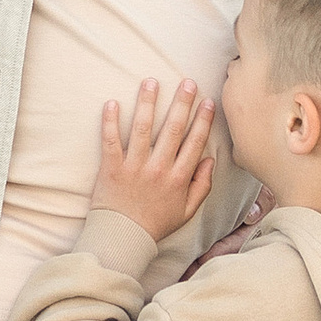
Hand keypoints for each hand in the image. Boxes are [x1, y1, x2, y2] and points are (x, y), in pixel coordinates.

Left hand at [91, 80, 214, 245]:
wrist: (122, 238)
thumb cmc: (155, 224)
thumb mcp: (187, 211)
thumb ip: (202, 186)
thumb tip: (210, 160)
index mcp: (178, 179)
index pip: (194, 143)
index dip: (203, 120)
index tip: (207, 101)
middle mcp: (158, 169)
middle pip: (172, 129)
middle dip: (182, 103)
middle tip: (187, 82)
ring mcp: (134, 167)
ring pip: (142, 128)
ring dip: (147, 103)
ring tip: (151, 81)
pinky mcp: (111, 168)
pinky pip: (111, 141)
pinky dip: (110, 121)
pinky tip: (112, 102)